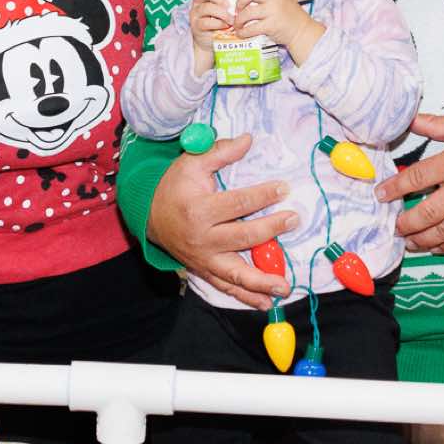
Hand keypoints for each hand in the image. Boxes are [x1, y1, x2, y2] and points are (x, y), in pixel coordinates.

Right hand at [147, 134, 296, 309]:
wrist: (149, 216)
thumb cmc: (174, 187)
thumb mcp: (191, 163)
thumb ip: (220, 151)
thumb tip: (249, 139)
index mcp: (199, 209)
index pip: (238, 203)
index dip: (263, 195)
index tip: (284, 188)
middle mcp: (202, 238)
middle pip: (243, 237)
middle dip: (271, 230)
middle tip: (294, 219)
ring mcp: (203, 258)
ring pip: (236, 274)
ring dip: (262, 282)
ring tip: (285, 286)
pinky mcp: (204, 271)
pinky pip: (227, 287)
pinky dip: (247, 298)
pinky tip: (267, 303)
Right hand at [187, 0, 232, 73]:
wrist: (211, 42)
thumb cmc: (221, 23)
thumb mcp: (225, 10)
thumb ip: (230, 1)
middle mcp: (197, 3)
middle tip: (229, 5)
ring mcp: (196, 15)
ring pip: (205, 7)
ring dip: (222, 12)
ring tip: (231, 19)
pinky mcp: (197, 27)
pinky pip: (206, 22)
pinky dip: (218, 23)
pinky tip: (226, 26)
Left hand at [231, 0, 324, 60]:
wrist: (303, 31)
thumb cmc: (291, 16)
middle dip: (240, 2)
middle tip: (237, 9)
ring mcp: (273, 11)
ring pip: (247, 12)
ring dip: (239, 19)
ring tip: (237, 24)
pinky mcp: (271, 26)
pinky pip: (251, 28)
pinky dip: (243, 31)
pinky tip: (242, 33)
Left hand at [375, 115, 443, 254]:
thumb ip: (435, 125)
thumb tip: (409, 119)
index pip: (416, 178)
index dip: (394, 188)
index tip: (380, 194)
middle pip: (427, 214)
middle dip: (406, 223)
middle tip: (394, 227)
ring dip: (422, 240)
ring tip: (409, 242)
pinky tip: (435, 247)